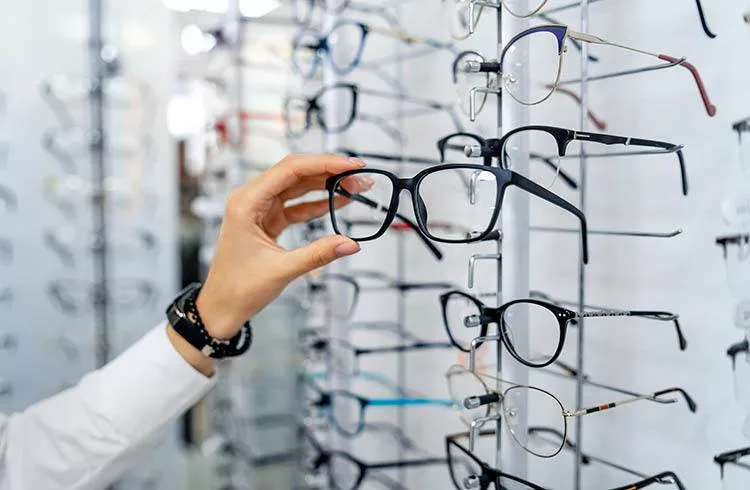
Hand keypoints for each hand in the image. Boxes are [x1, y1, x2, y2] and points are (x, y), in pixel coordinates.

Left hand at [195, 154, 369, 340]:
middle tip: (360, 177)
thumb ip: (319, 254)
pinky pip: (296, 205)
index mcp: (246, 202)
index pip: (290, 169)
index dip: (324, 163)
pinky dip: (318, 203)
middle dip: (330, 172)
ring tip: (355, 188)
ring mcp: (259, 209)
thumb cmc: (238, 288)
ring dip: (326, 186)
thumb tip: (351, 244)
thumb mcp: (282, 270)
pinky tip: (339, 202)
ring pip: (298, 186)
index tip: (351, 165)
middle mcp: (251, 199)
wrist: (221, 308)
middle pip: (296, 173)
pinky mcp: (267, 220)